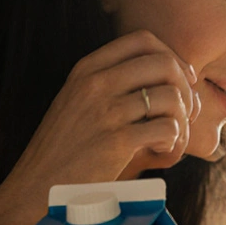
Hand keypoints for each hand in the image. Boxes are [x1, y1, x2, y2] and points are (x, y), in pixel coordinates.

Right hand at [2, 30, 200, 203]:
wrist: (38, 183)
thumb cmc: (67, 146)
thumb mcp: (79, 101)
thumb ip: (113, 83)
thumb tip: (172, 75)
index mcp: (87, 69)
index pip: (143, 40)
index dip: (172, 56)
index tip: (182, 79)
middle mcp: (96, 84)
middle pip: (164, 64)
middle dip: (185, 88)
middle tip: (187, 112)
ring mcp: (106, 111)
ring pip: (171, 97)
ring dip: (182, 119)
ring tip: (170, 136)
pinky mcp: (118, 141)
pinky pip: (168, 128)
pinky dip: (173, 140)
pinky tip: (160, 150)